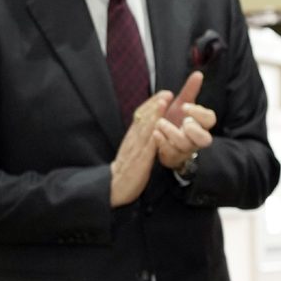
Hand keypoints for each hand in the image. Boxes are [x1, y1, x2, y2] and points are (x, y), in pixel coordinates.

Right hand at [109, 91, 170, 206]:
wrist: (113, 187)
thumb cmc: (127, 168)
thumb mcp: (134, 149)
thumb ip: (141, 137)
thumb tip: (152, 125)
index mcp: (132, 136)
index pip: (142, 116)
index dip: (153, 104)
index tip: (164, 94)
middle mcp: (133, 140)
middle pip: (143, 119)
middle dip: (155, 105)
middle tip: (167, 93)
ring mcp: (135, 150)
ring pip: (144, 130)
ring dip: (154, 116)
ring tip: (163, 104)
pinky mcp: (138, 163)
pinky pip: (146, 149)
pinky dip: (152, 138)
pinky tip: (159, 130)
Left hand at [156, 72, 216, 170]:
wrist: (164, 139)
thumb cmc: (176, 120)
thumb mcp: (182, 104)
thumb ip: (190, 91)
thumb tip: (198, 74)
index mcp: (201, 124)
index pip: (210, 119)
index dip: (199, 113)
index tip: (185, 106)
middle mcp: (196, 138)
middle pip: (204, 138)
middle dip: (193, 130)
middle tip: (183, 121)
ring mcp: (186, 149)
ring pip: (185, 145)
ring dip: (173, 133)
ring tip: (159, 123)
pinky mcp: (173, 156)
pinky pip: (170, 152)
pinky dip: (162, 142)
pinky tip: (154, 133)